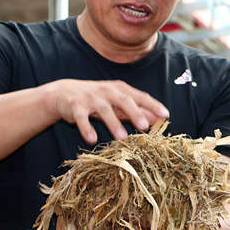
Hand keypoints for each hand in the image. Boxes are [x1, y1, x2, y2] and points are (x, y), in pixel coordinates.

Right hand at [44, 79, 168, 143]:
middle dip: (134, 112)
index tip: (165, 115)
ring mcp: (91, 98)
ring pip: (103, 110)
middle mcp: (106, 91)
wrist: (64, 93)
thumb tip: (158, 119)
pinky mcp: (76, 106)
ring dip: (113, 123)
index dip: (152, 105)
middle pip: (123, 100)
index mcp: (119, 90)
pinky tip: (92, 139)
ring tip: (122, 138)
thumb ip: (136, 110)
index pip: (139, 96)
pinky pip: (81, 118)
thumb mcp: (117, 103)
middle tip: (144, 126)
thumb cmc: (97, 99)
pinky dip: (86, 128)